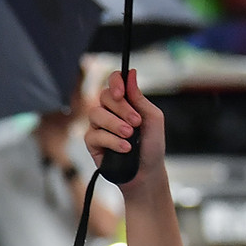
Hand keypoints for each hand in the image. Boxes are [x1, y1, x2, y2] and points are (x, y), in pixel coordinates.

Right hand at [86, 69, 167, 195]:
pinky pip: (94, 135)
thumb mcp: (152, 118)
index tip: (122, 93)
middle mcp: (109, 111)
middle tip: (136, 123)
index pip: (114, 82)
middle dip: (121, 109)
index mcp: (124, 102)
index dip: (115, 82)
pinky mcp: (92, 143)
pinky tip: (124, 148)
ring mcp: (99, 126)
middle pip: (104, 96)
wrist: (147, 172)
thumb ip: (139, 97)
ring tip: (130, 136)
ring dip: (115, 125)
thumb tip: (131, 74)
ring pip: (96, 114)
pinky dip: (111, 141)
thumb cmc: (152, 145)